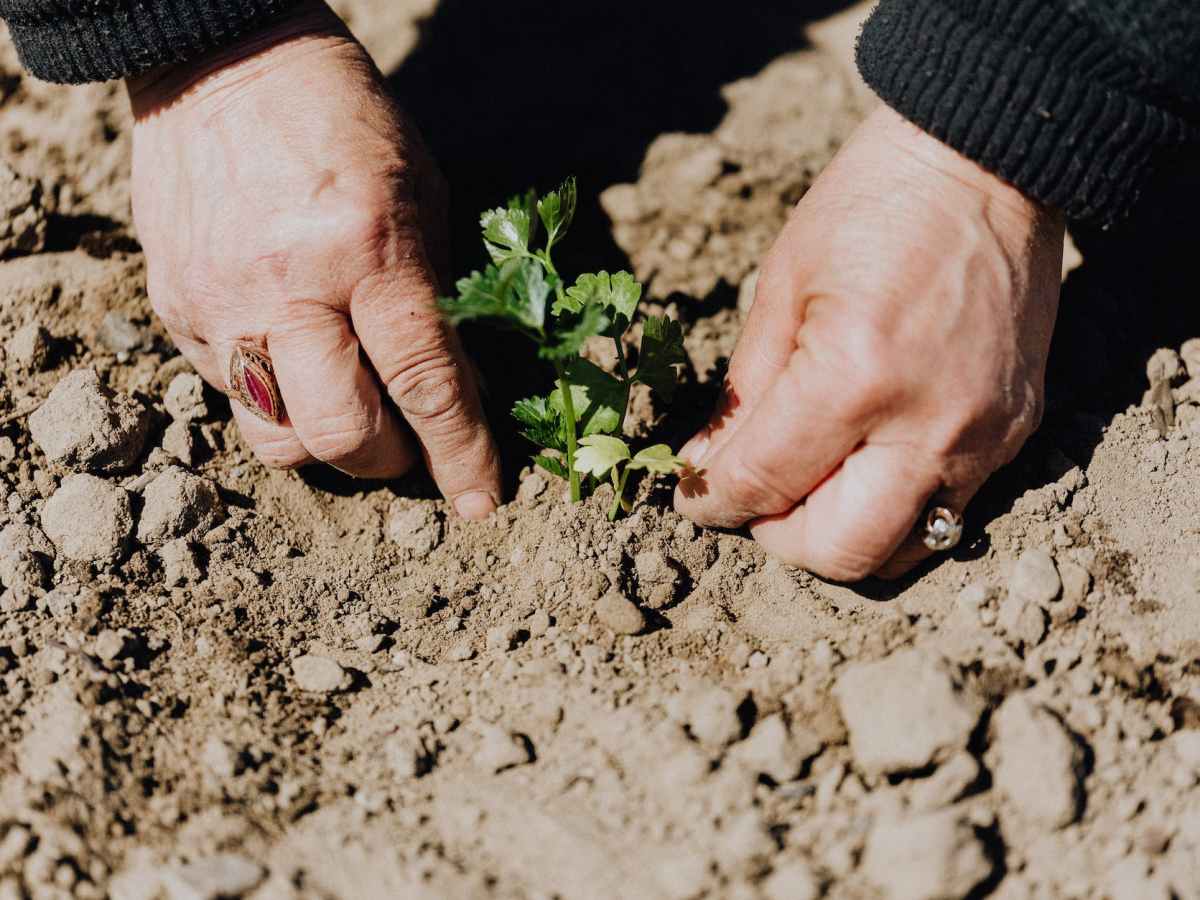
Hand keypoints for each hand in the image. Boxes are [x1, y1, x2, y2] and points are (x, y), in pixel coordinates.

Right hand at [127, 1, 500, 517]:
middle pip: (341, 434)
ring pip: (276, 439)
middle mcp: (286, 287)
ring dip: (327, 447)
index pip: (423, 381)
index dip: (461, 453)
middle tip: (409, 444)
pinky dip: (279, 400)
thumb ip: (436, 299)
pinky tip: (298, 360)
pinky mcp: (174, 310)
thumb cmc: (345, 123)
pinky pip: (231, 397)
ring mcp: (219, 304)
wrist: (220, 63)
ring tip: (351, 410)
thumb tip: (458, 393)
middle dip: (390, 461)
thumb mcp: (421, 197)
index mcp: (366, 248)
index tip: (482, 502)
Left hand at [675, 105, 1063, 579]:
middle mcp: (927, 425)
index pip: (765, 484)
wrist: (987, 164)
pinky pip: (946, 511)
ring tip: (809, 488)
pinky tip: (865, 462)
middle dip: (777, 538)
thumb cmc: (872, 207)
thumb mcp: (782, 287)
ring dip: (839, 537)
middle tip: (754, 500)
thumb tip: (707, 470)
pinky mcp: (1016, 434)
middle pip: (838, 551)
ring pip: (900, 551)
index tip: (694, 498)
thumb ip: (743, 394)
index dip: (713, 502)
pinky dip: (892, 508)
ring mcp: (983, 437)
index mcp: (854, 377)